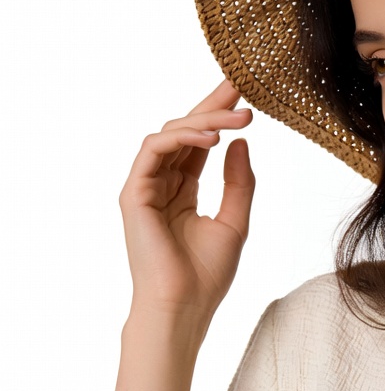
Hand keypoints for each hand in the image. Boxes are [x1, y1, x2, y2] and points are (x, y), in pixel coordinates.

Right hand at [119, 80, 254, 328]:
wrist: (185, 306)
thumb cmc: (207, 274)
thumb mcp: (235, 220)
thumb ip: (238, 182)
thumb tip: (241, 142)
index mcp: (184, 191)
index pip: (201, 144)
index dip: (219, 116)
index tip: (245, 93)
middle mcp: (162, 184)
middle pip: (185, 132)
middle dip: (212, 105)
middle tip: (240, 84)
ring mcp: (145, 187)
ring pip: (170, 135)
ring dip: (205, 120)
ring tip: (241, 117)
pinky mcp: (133, 193)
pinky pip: (153, 150)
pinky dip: (182, 138)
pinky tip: (213, 137)